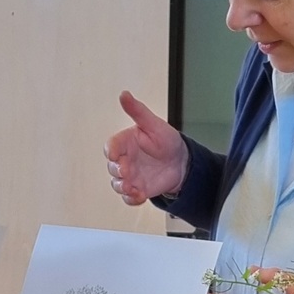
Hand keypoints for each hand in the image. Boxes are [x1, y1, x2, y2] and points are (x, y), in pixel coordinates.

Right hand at [104, 90, 188, 205]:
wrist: (182, 162)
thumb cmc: (167, 140)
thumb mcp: (154, 124)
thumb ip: (138, 111)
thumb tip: (124, 94)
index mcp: (126, 142)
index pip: (111, 146)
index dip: (111, 151)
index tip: (115, 154)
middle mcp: (125, 160)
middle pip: (112, 167)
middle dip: (117, 170)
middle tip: (127, 171)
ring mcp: (131, 176)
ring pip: (117, 184)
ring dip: (121, 186)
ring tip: (131, 187)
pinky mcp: (138, 189)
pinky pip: (129, 198)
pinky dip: (131, 198)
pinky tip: (139, 195)